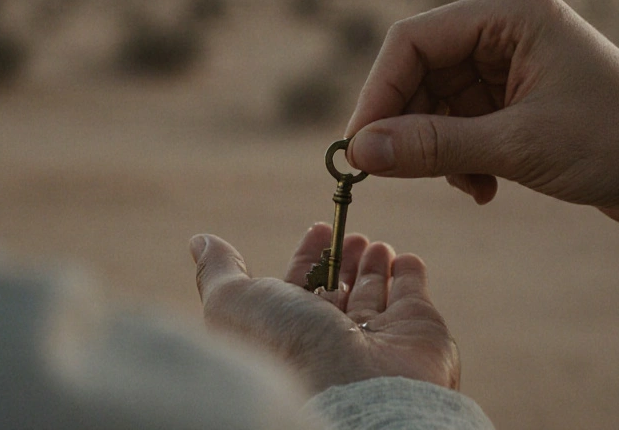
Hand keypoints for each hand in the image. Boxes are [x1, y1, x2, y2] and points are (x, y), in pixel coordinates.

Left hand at [191, 224, 459, 393]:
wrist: (357, 391)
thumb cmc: (287, 350)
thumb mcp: (234, 302)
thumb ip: (220, 272)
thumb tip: (199, 241)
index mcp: (289, 333)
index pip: (299, 288)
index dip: (306, 257)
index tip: (317, 228)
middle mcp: (332, 340)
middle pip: (338, 291)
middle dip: (343, 259)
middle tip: (351, 233)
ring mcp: (378, 339)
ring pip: (374, 294)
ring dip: (374, 264)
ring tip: (374, 243)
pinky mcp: (419, 332)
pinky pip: (413, 296)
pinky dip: (409, 274)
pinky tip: (405, 259)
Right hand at [343, 0, 618, 229]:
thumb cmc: (618, 143)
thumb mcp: (517, 147)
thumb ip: (433, 146)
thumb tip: (360, 151)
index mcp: (511, 11)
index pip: (414, 40)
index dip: (379, 93)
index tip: (360, 147)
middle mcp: (508, 27)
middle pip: (421, 70)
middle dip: (409, 126)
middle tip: (395, 174)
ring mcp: (515, 63)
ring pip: (439, 102)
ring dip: (439, 149)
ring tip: (469, 184)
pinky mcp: (522, 99)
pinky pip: (464, 122)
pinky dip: (462, 157)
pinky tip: (486, 188)